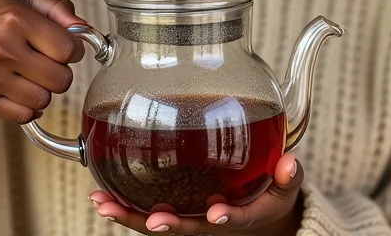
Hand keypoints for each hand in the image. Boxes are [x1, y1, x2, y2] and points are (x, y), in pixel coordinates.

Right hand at [0, 0, 85, 123]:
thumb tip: (84, 29)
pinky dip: (28, 105)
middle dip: (61, 70)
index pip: (67, 49)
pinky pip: (21, 115)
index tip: (63, 45)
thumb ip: (56, 7)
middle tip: (48, 60)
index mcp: (16, 19)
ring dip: (45, 88)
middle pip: (61, 79)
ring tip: (31, 73)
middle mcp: (2, 50)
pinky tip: (20, 88)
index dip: (73, 49)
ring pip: (44, 100)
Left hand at [89, 153, 303, 235]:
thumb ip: (288, 175)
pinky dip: (124, 205)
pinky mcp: (175, 207)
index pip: (232, 219)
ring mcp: (189, 216)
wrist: (259, 210)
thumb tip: (290, 163)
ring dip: (129, 216)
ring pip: (157, 221)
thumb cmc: (270, 191)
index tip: (216, 214)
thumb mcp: (285, 186)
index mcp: (240, 215)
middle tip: (150, 221)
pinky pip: (147, 208)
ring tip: (102, 205)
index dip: (225, 218)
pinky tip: (100, 194)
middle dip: (165, 225)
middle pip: (185, 227)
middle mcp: (209, 221)